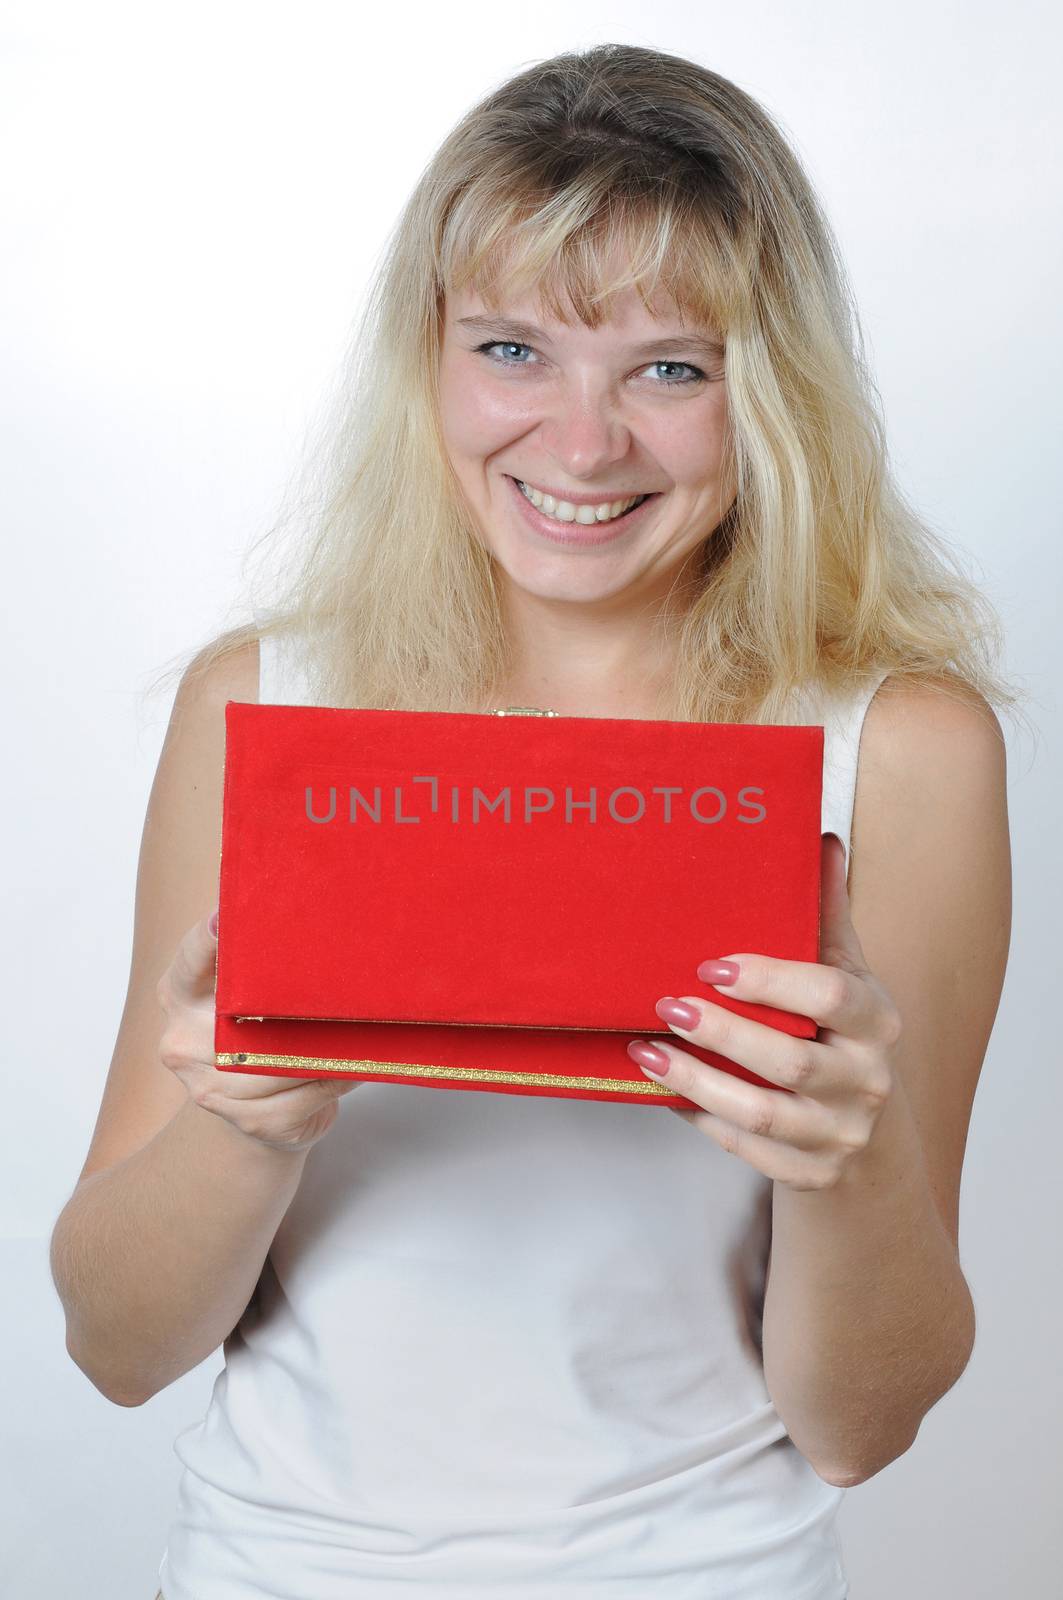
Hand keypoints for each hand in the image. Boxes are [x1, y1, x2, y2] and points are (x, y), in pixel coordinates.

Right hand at [156, 909, 358, 1154]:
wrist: (256, 1113)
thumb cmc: (259, 1035)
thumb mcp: (246, 991)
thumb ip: (258, 957)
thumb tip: (308, 913)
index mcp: (180, 994)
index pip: (191, 958)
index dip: (209, 939)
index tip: (224, 921)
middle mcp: (182, 1041)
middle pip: (244, 1016)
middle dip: (294, 1005)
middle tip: (334, 988)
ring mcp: (209, 1088)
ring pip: (281, 1061)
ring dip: (325, 1048)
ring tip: (355, 1033)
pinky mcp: (250, 1121)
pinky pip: (305, 1095)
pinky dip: (334, 1080)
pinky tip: (349, 1068)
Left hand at [626, 833, 902, 1192]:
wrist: (867, 1133)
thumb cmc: (842, 1034)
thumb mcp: (847, 976)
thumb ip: (827, 917)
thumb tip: (820, 839)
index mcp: (877, 1022)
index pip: (832, 995)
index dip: (771, 980)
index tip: (711, 965)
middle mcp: (867, 1081)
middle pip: (791, 1061)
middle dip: (723, 1034)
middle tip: (666, 1005)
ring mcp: (839, 1134)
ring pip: (762, 1113)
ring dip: (696, 1082)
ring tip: (645, 1051)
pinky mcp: (809, 1174)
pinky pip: (747, 1148)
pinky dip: (700, 1119)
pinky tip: (663, 1091)